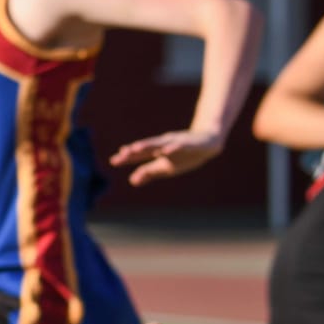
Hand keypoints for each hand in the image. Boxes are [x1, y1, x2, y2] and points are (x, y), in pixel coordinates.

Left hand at [109, 129, 223, 185]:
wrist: (209, 143)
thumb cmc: (184, 155)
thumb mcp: (166, 166)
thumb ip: (149, 172)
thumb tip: (132, 181)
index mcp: (157, 151)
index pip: (139, 154)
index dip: (127, 157)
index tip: (113, 161)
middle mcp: (164, 144)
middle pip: (146, 147)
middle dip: (134, 150)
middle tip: (122, 153)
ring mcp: (176, 142)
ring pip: (160, 144)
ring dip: (148, 145)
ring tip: (136, 148)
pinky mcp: (190, 143)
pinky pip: (181, 145)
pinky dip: (173, 148)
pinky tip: (166, 150)